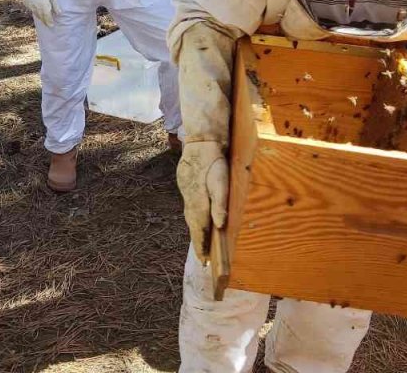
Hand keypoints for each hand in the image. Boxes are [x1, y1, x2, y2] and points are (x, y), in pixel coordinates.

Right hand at [22, 0, 58, 27]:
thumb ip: (55, 3)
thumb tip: (58, 13)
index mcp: (43, 4)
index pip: (47, 16)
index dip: (49, 21)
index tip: (52, 25)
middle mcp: (35, 6)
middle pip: (40, 16)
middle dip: (45, 20)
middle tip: (48, 24)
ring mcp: (29, 3)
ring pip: (35, 13)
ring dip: (39, 16)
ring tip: (43, 19)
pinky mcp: (25, 0)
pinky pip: (30, 8)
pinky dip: (34, 10)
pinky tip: (37, 10)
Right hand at [176, 140, 227, 262]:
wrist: (199, 144)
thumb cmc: (214, 163)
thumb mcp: (221, 182)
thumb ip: (219, 204)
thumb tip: (220, 225)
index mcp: (199, 203)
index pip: (200, 230)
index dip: (202, 246)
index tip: (204, 261)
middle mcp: (190, 202)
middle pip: (194, 227)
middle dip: (198, 243)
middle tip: (202, 258)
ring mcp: (186, 194)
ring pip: (190, 218)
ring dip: (195, 232)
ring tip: (200, 244)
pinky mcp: (185, 187)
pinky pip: (189, 208)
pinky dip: (193, 219)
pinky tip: (196, 221)